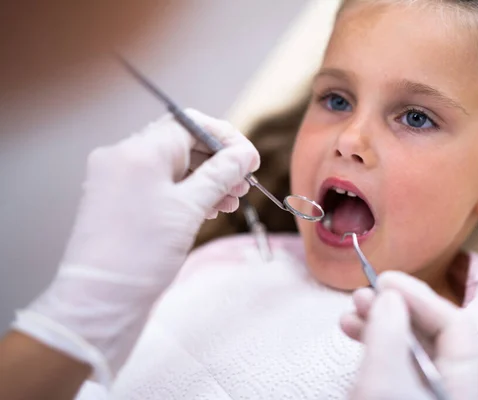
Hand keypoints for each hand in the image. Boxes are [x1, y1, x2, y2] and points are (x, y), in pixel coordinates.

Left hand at [12, 110, 258, 383]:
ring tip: (230, 202)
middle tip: (243, 186)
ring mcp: (117, 179)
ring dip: (205, 180)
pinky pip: (158, 185)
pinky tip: (207, 210)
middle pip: (181, 144)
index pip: (191, 124)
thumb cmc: (143, 253)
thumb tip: (245, 154)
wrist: (100, 301)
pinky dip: (185, 193)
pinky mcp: (118, 201)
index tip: (250, 161)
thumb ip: (221, 175)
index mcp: (138, 150)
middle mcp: (122, 156)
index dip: (226, 139)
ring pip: (172, 167)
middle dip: (217, 162)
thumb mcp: (190, 208)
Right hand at [342, 272, 477, 399]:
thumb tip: (390, 294)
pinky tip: (351, 330)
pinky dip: (373, 343)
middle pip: (431, 333)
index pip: (455, 325)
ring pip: (409, 346)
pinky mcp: (403, 396)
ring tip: (351, 310)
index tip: (385, 281)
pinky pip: (394, 362)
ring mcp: (425, 392)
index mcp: (461, 383)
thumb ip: (388, 339)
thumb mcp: (384, 386)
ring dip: (379, 321)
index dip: (421, 297)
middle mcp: (448, 384)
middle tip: (363, 294)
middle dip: (395, 306)